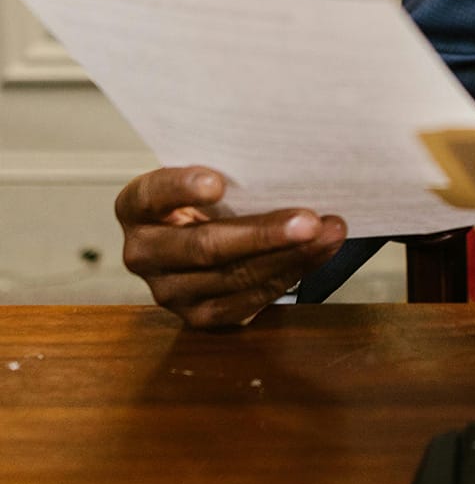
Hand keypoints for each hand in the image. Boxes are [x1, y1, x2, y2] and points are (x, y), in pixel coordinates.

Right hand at [116, 166, 346, 327]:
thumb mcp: (207, 179)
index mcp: (136, 208)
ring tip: (329, 233)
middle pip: (205, 246)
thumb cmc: (212, 199)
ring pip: (234, 277)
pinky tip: (319, 254)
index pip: (152, 195)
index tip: (217, 182)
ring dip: (290, 256)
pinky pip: (249, 300)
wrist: (206, 238)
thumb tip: (287, 166)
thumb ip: (230, 175)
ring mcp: (168, 291)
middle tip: (309, 221)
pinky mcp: (199, 316)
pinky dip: (291, 274)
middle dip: (263, 234)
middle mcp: (144, 253)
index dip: (183, 188)